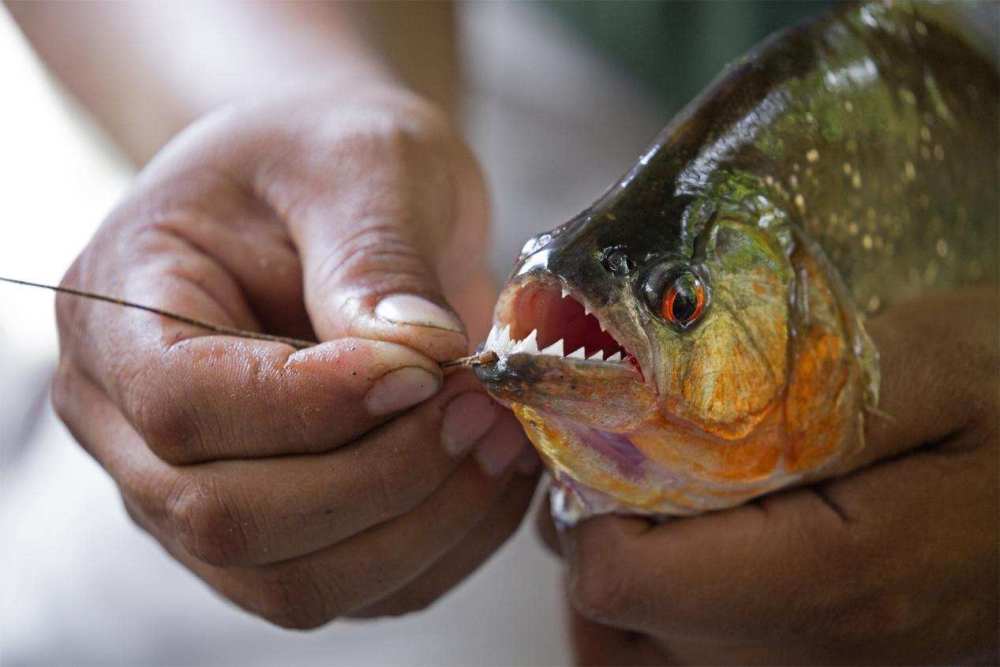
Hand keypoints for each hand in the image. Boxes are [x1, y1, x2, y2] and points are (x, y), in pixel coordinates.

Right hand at [53, 84, 538, 628]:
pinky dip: (441, 548)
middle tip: (481, 409)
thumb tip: (418, 357)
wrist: (327, 192)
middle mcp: (132, 425)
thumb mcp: (357, 164)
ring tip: (499, 438)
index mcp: (121, 312)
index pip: (186, 405)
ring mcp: (198, 491)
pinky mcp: (278, 530)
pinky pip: (356, 588)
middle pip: (231, 520)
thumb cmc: (324, 157)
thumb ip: (373, 258)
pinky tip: (490, 476)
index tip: (428, 362)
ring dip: (422, 527)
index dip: (315, 405)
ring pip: (296, 583)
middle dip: (385, 480)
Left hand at [540, 291, 998, 664]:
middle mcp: (809, 657)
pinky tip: (699, 536)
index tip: (627, 425)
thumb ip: (791, 398)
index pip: (619, 574)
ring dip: (626, 563)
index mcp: (831, 580)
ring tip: (670, 485)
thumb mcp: (937, 365)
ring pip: (638, 648)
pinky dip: (663, 601)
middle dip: (603, 520)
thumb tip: (650, 420)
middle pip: (616, 614)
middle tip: (647, 443)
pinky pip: (685, 659)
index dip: (596, 492)